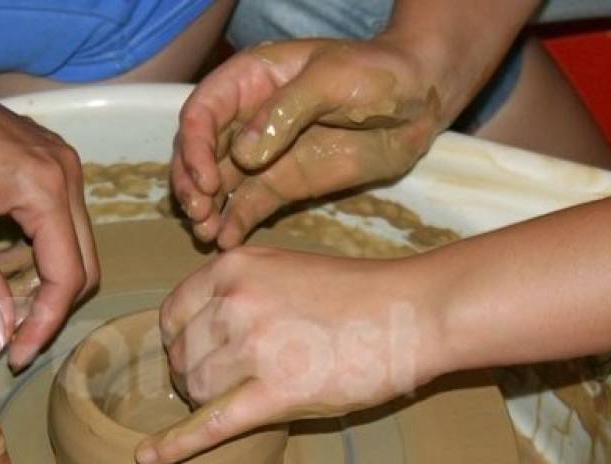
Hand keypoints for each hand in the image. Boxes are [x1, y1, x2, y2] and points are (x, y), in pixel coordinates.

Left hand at [0, 50, 98, 368]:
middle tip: (9, 339)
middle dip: (50, 308)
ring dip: (42, 281)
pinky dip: (35, 252)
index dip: (45, 325)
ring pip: (73, 244)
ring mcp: (59, 163)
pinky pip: (57, 220)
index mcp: (46, 187)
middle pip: (83, 264)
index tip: (15, 356)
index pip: (68, 276)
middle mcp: (66, 173)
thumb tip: (1, 339)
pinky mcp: (44, 159)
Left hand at [135, 244, 441, 463]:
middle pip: (181, 357)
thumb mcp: (283, 268)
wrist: (411, 312)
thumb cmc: (353, 293)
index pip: (172, 315)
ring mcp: (255, 347)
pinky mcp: (278, 392)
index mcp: (232, 268)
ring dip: (209, 400)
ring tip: (246, 395)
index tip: (195, 354)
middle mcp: (235, 303)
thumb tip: (198, 328)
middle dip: (195, 374)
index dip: (180, 341)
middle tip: (231, 380)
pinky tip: (148, 458)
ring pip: (196, 389)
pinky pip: (212, 424)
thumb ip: (238, 290)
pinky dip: (175, 445)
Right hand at [172, 38, 444, 248]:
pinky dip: (233, 224)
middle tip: (199, 213)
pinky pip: (246, 206)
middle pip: (198, 152)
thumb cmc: (379, 74)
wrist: (418, 103)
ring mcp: (262, 155)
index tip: (206, 180)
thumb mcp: (332, 80)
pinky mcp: (281, 184)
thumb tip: (244, 154)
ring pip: (215, 184)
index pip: (201, 113)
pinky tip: (226, 242)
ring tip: (206, 234)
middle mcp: (245, 119)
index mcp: (249, 81)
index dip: (194, 147)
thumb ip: (286, 112)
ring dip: (205, 209)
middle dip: (192, 184)